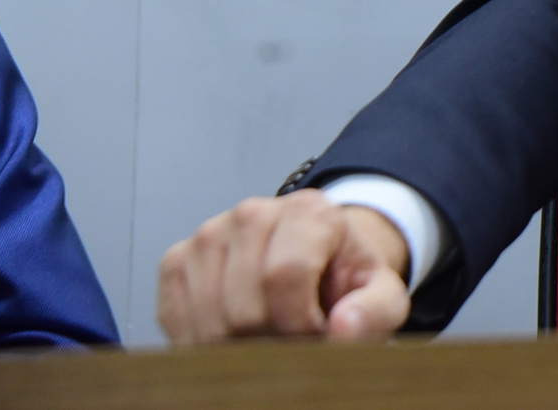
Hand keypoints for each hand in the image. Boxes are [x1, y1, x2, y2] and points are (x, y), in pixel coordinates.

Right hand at [157, 190, 410, 342]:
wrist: (315, 266)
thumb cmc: (344, 283)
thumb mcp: (381, 296)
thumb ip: (375, 311)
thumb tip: (344, 328)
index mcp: (309, 211)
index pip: (284, 275)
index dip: (300, 323)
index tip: (317, 334)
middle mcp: (253, 212)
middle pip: (244, 307)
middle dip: (270, 341)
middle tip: (291, 340)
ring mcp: (209, 234)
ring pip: (209, 319)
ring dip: (237, 347)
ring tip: (268, 334)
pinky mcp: (177, 260)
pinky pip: (176, 319)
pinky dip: (202, 343)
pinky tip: (233, 336)